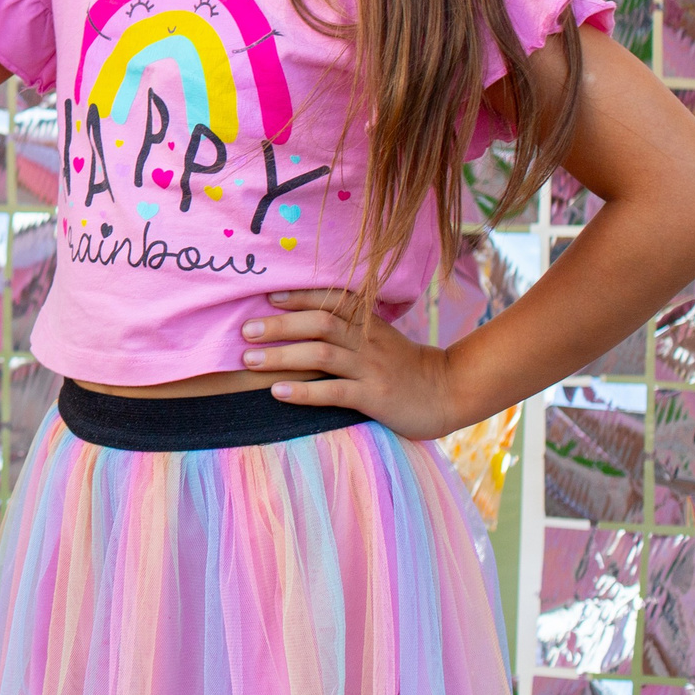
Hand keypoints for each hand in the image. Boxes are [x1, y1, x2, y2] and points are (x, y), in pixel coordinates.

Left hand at [238, 289, 463, 440]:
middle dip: (280, 325)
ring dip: (282, 356)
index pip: (331, 301)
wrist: (450, 392)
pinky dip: (304, 392)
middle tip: (245, 331)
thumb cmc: (405, 366)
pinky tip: (278, 393)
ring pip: (322, 354)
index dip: (299, 296)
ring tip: (249, 360)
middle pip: (320, 323)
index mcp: (368, 324)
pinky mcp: (375, 397)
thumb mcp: (381, 338)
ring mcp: (372, 368)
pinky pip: (334, 392)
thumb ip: (351, 327)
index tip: (268, 297)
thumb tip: (305, 320)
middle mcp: (367, 341)